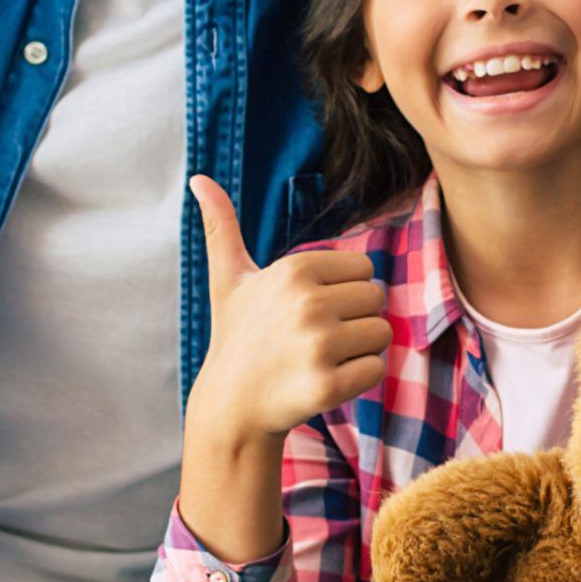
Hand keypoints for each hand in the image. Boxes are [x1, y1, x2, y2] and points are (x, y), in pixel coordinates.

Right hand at [184, 176, 392, 447]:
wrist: (231, 405)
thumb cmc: (237, 335)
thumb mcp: (228, 278)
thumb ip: (222, 227)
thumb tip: (199, 177)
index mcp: (294, 269)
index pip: (363, 267)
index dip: (343, 290)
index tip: (309, 309)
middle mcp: (308, 303)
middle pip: (376, 299)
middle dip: (354, 319)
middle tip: (314, 337)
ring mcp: (318, 346)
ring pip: (381, 334)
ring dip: (358, 349)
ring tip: (319, 358)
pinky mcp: (327, 385)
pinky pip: (376, 369)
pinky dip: (359, 378)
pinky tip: (325, 381)